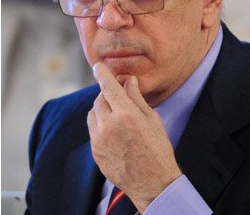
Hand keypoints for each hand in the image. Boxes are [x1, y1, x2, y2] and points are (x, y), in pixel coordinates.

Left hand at [87, 62, 181, 211]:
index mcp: (126, 115)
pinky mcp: (94, 150)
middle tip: (118, 99)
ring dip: (101, 110)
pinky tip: (114, 132)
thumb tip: (128, 80)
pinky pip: (92, 130)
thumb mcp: (152, 121)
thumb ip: (137, 99)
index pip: (108, 87)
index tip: (98, 66)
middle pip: (99, 99)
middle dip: (107, 96)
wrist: (152, 183)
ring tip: (117, 118)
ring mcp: (99, 139)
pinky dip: (99, 125)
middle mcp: (109, 125)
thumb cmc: (157, 150)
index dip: (102, 74)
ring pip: (93, 114)